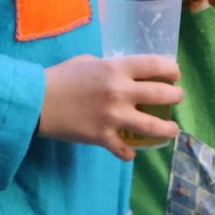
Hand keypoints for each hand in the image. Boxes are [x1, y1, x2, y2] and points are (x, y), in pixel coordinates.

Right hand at [38, 53, 182, 161]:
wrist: (37, 101)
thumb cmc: (61, 76)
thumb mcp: (89, 62)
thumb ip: (109, 67)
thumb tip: (121, 73)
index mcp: (117, 69)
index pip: (155, 65)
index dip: (171, 69)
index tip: (175, 74)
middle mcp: (120, 92)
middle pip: (162, 94)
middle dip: (175, 96)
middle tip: (177, 98)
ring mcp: (114, 117)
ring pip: (153, 126)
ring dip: (167, 128)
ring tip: (172, 129)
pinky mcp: (103, 137)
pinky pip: (125, 149)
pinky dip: (130, 152)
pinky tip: (131, 151)